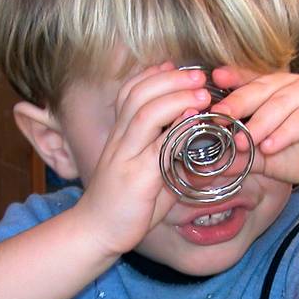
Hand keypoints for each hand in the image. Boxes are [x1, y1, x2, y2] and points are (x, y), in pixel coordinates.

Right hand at [73, 62, 211, 255]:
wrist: (96, 232)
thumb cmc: (125, 205)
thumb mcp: (149, 175)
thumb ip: (169, 158)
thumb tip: (199, 148)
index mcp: (120, 136)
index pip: (130, 92)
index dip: (152, 74)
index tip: (175, 66)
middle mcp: (120, 141)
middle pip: (138, 95)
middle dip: (170, 79)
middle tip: (199, 76)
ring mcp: (125, 158)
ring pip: (145, 114)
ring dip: (176, 98)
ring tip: (202, 93)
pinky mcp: (135, 178)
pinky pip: (156, 148)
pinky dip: (177, 131)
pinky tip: (193, 123)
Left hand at [210, 68, 298, 215]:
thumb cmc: (298, 156)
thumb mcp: (262, 157)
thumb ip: (239, 155)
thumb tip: (209, 162)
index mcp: (275, 89)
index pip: (251, 79)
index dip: (234, 78)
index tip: (215, 78)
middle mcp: (294, 85)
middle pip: (263, 88)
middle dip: (239, 103)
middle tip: (221, 117)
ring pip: (282, 102)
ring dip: (261, 122)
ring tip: (245, 141)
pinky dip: (286, 132)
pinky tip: (271, 146)